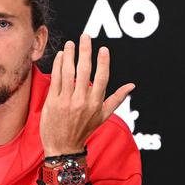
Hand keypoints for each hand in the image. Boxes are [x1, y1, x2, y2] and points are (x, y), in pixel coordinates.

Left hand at [40, 33, 134, 156]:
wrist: (63, 148)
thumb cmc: (83, 131)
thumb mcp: (102, 117)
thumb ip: (116, 99)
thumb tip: (131, 86)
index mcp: (96, 104)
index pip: (102, 78)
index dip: (103, 62)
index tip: (103, 48)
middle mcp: (82, 101)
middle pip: (84, 71)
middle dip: (85, 51)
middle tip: (85, 36)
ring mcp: (66, 101)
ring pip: (68, 72)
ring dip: (69, 55)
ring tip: (70, 44)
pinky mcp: (52, 101)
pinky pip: (55, 79)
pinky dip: (57, 65)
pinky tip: (60, 56)